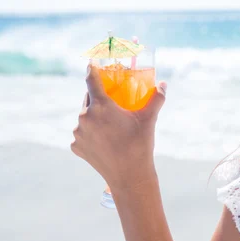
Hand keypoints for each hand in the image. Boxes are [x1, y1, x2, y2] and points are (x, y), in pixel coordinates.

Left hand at [72, 65, 166, 190]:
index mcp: (101, 106)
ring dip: (93, 115)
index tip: (91, 63)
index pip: (91, 79)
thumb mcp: (149, 119)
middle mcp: (85, 117)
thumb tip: (163, 84)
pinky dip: (90, 132)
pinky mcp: (76, 146)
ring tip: (109, 123)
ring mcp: (79, 133)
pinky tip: (103, 138)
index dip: (91, 69)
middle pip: (88, 98)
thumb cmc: (140, 144)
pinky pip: (83, 133)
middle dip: (97, 96)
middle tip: (110, 98)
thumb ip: (156, 98)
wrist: (129, 176)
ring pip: (84, 117)